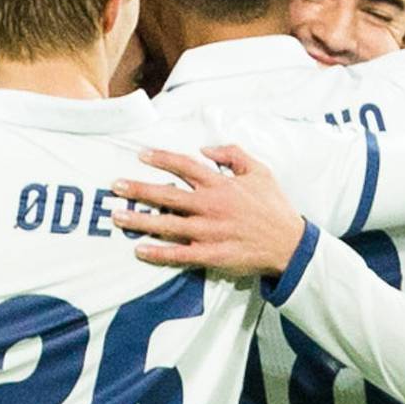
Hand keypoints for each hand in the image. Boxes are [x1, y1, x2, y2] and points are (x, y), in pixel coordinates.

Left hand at [112, 145, 307, 277]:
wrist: (289, 245)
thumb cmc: (274, 207)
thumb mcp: (260, 170)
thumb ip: (233, 154)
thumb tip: (206, 148)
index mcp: (221, 184)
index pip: (184, 166)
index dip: (161, 159)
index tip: (140, 155)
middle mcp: (211, 206)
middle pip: (167, 195)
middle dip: (139, 190)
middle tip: (115, 187)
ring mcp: (209, 232)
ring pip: (168, 224)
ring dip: (140, 220)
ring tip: (117, 217)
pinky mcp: (211, 255)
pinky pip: (179, 254)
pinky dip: (158, 253)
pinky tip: (139, 250)